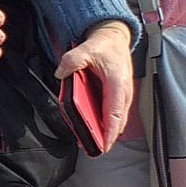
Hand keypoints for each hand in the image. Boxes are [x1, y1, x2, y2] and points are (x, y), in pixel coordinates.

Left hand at [55, 22, 135, 150]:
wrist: (115, 37)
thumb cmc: (105, 45)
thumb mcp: (86, 49)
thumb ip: (72, 60)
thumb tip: (61, 73)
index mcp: (117, 83)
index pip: (114, 113)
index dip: (108, 132)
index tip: (103, 145)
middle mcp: (124, 92)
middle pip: (117, 121)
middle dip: (106, 137)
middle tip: (92, 149)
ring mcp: (124, 95)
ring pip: (117, 119)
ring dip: (106, 131)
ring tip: (91, 142)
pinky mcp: (119, 95)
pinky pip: (114, 113)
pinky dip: (107, 123)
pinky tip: (94, 128)